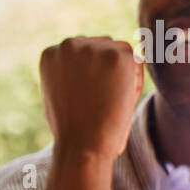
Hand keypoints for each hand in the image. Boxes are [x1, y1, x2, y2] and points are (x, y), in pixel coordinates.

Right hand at [39, 36, 143, 163]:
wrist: (82, 144)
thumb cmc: (72, 129)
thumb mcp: (60, 93)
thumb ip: (69, 73)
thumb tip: (89, 66)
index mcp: (52, 53)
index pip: (85, 50)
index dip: (97, 72)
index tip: (95, 95)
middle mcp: (68, 45)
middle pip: (105, 45)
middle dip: (112, 70)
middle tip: (107, 100)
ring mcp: (92, 48)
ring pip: (122, 51)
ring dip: (125, 74)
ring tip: (113, 101)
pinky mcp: (116, 56)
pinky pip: (137, 62)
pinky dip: (135, 82)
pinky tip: (122, 100)